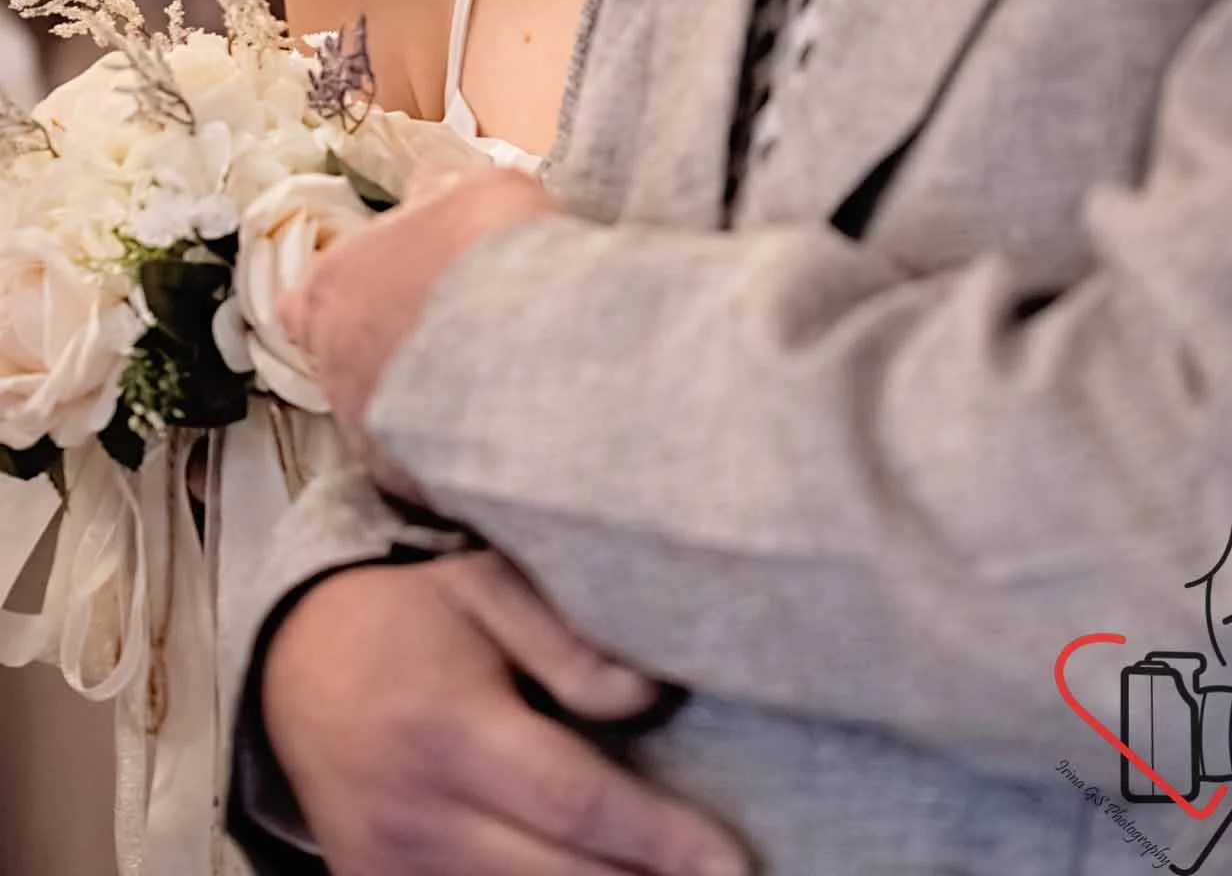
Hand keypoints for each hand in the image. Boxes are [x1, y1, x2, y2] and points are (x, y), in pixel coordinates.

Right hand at [263, 550, 747, 875]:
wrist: (294, 659)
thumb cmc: (409, 611)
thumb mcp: (486, 586)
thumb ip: (570, 644)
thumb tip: (653, 698)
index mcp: (449, 728)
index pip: (575, 803)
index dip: (662, 840)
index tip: (734, 862)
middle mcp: (416, 816)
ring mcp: (390, 871)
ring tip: (668, 875)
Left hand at [279, 169, 557, 460]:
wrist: (536, 350)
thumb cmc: (492, 256)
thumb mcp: (477, 189)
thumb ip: (440, 193)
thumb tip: (429, 186)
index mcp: (334, 287)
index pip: (308, 299)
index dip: (344, 296)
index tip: (379, 290)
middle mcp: (333, 364)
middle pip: (344, 357)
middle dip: (388, 347)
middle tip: (446, 331)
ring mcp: (367, 429)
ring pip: (382, 412)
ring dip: (420, 397)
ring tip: (483, 378)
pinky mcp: (407, 481)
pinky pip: (422, 460)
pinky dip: (448, 445)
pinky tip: (496, 420)